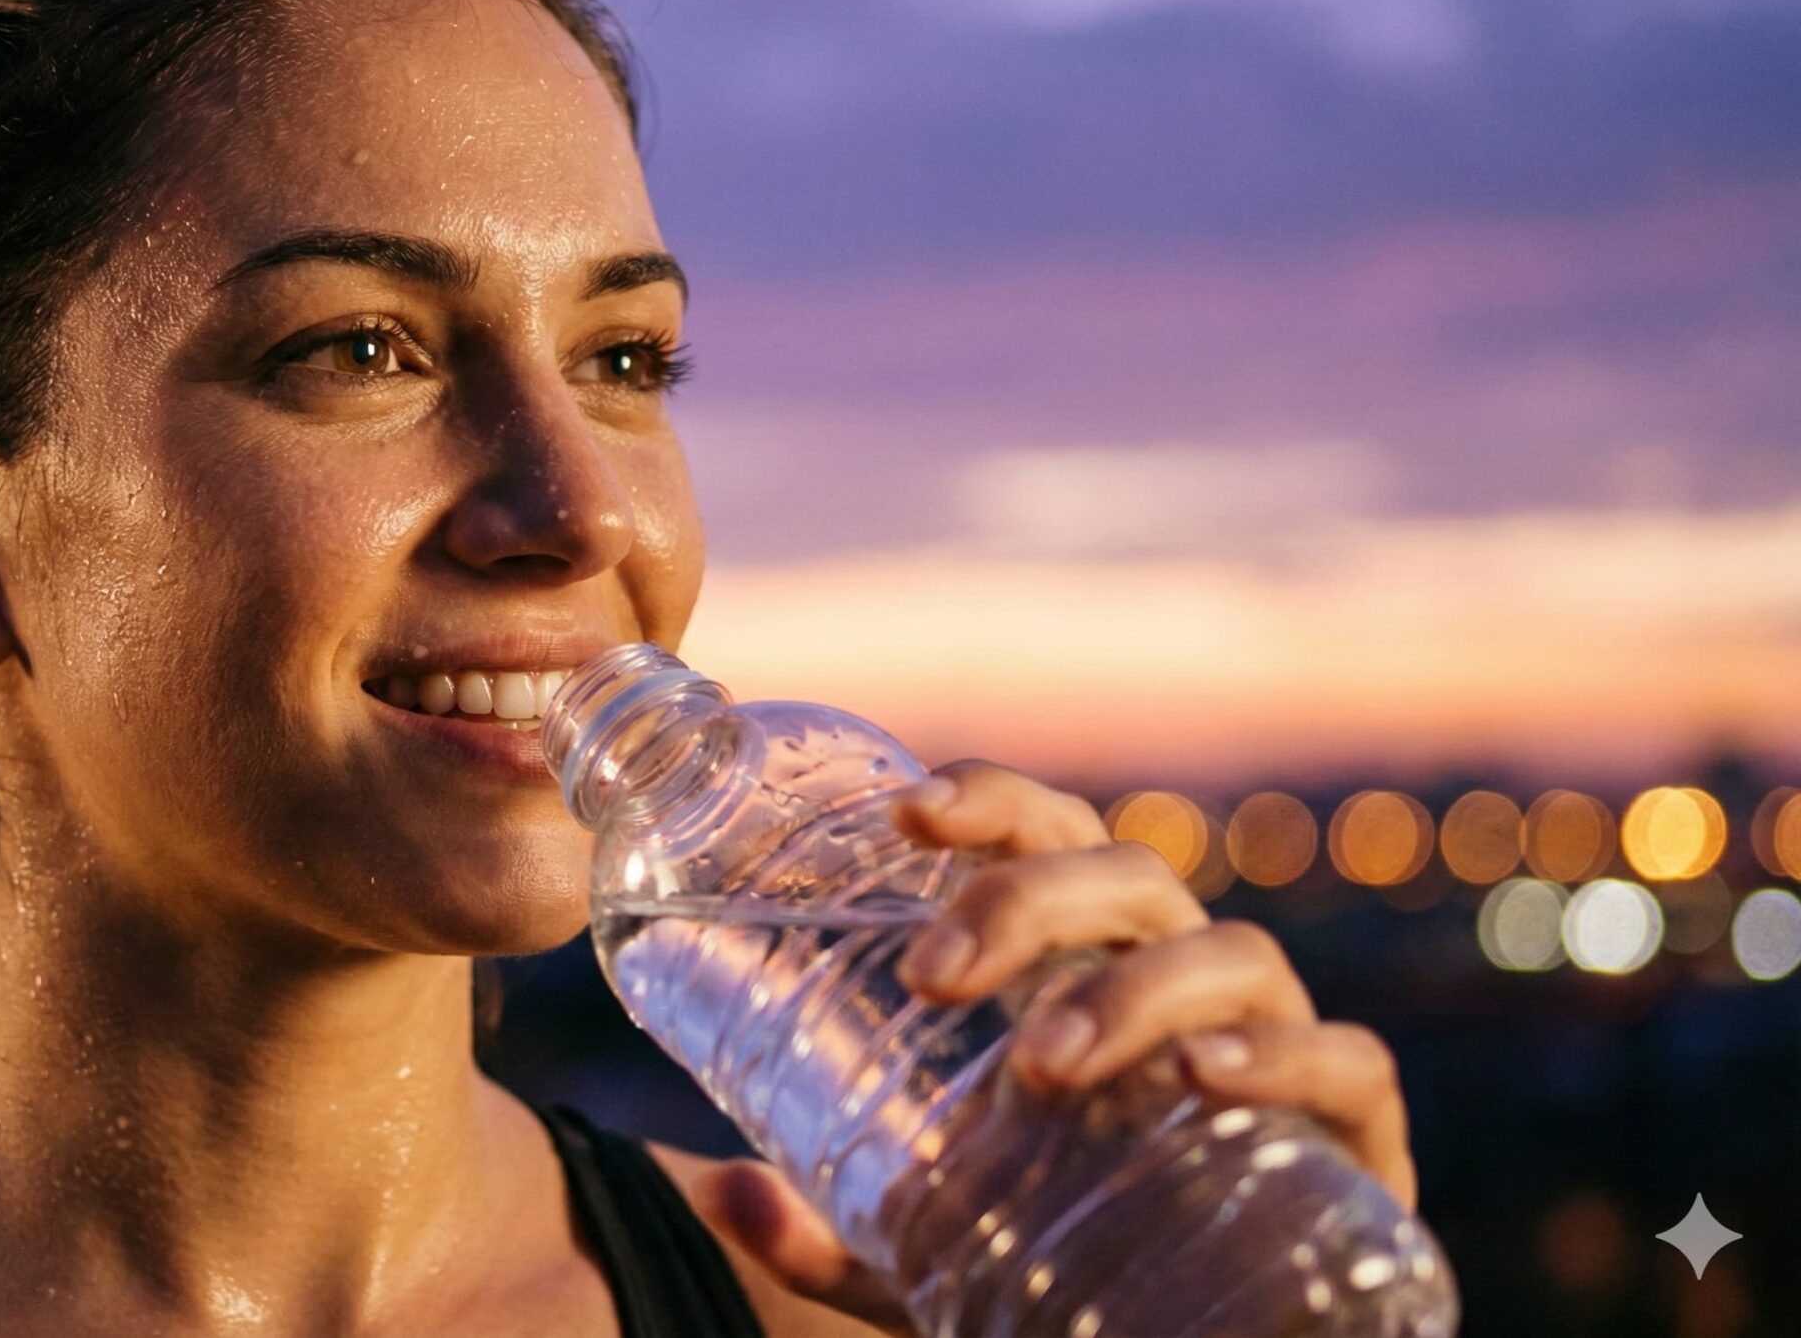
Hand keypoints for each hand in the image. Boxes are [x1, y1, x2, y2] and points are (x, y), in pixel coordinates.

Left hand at [685, 760, 1416, 1335]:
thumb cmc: (1059, 1268)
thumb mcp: (919, 1255)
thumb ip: (827, 1231)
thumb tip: (719, 1188)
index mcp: (1092, 966)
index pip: (1050, 841)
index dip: (991, 803)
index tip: (906, 813)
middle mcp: (1185, 981)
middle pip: (1129, 878)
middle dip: (1029, 903)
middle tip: (930, 979)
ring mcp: (1277, 1048)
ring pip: (1231, 954)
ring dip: (1132, 991)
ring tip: (1042, 1063)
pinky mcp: (1352, 1141)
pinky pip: (1347, 1064)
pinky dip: (1286, 1056)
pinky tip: (1209, 1078)